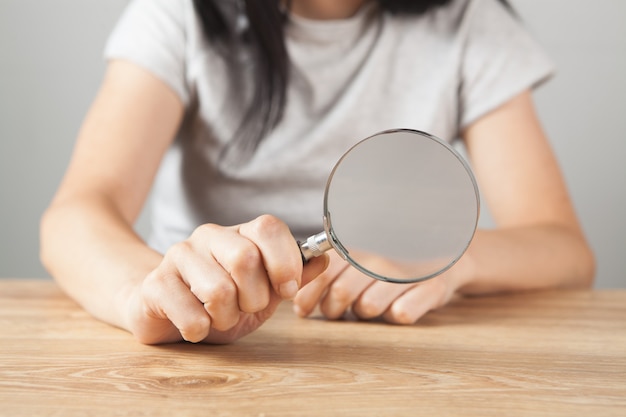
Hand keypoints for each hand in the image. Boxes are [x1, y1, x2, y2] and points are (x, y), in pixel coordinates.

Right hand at [125, 215, 328, 343]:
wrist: (167, 313)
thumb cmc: (220, 303)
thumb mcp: (265, 292)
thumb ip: (293, 276)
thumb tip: (322, 258)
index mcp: (239, 233)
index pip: (269, 227)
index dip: (285, 262)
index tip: (287, 290)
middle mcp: (208, 236)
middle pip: (245, 258)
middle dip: (255, 297)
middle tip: (246, 307)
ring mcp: (178, 256)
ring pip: (219, 290)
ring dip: (227, 318)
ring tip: (218, 317)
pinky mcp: (155, 284)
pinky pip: (192, 315)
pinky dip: (201, 331)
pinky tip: (196, 326)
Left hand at [293, 250, 462, 323]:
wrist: (446, 253)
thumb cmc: (392, 262)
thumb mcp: (360, 259)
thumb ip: (330, 274)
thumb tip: (298, 305)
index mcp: (359, 246)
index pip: (322, 274)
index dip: (308, 297)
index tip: (304, 309)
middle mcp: (380, 256)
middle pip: (341, 293)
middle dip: (333, 310)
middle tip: (338, 311)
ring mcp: (407, 270)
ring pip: (369, 307)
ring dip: (365, 313)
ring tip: (372, 304)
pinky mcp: (432, 287)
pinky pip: (402, 314)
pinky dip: (396, 315)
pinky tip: (399, 305)